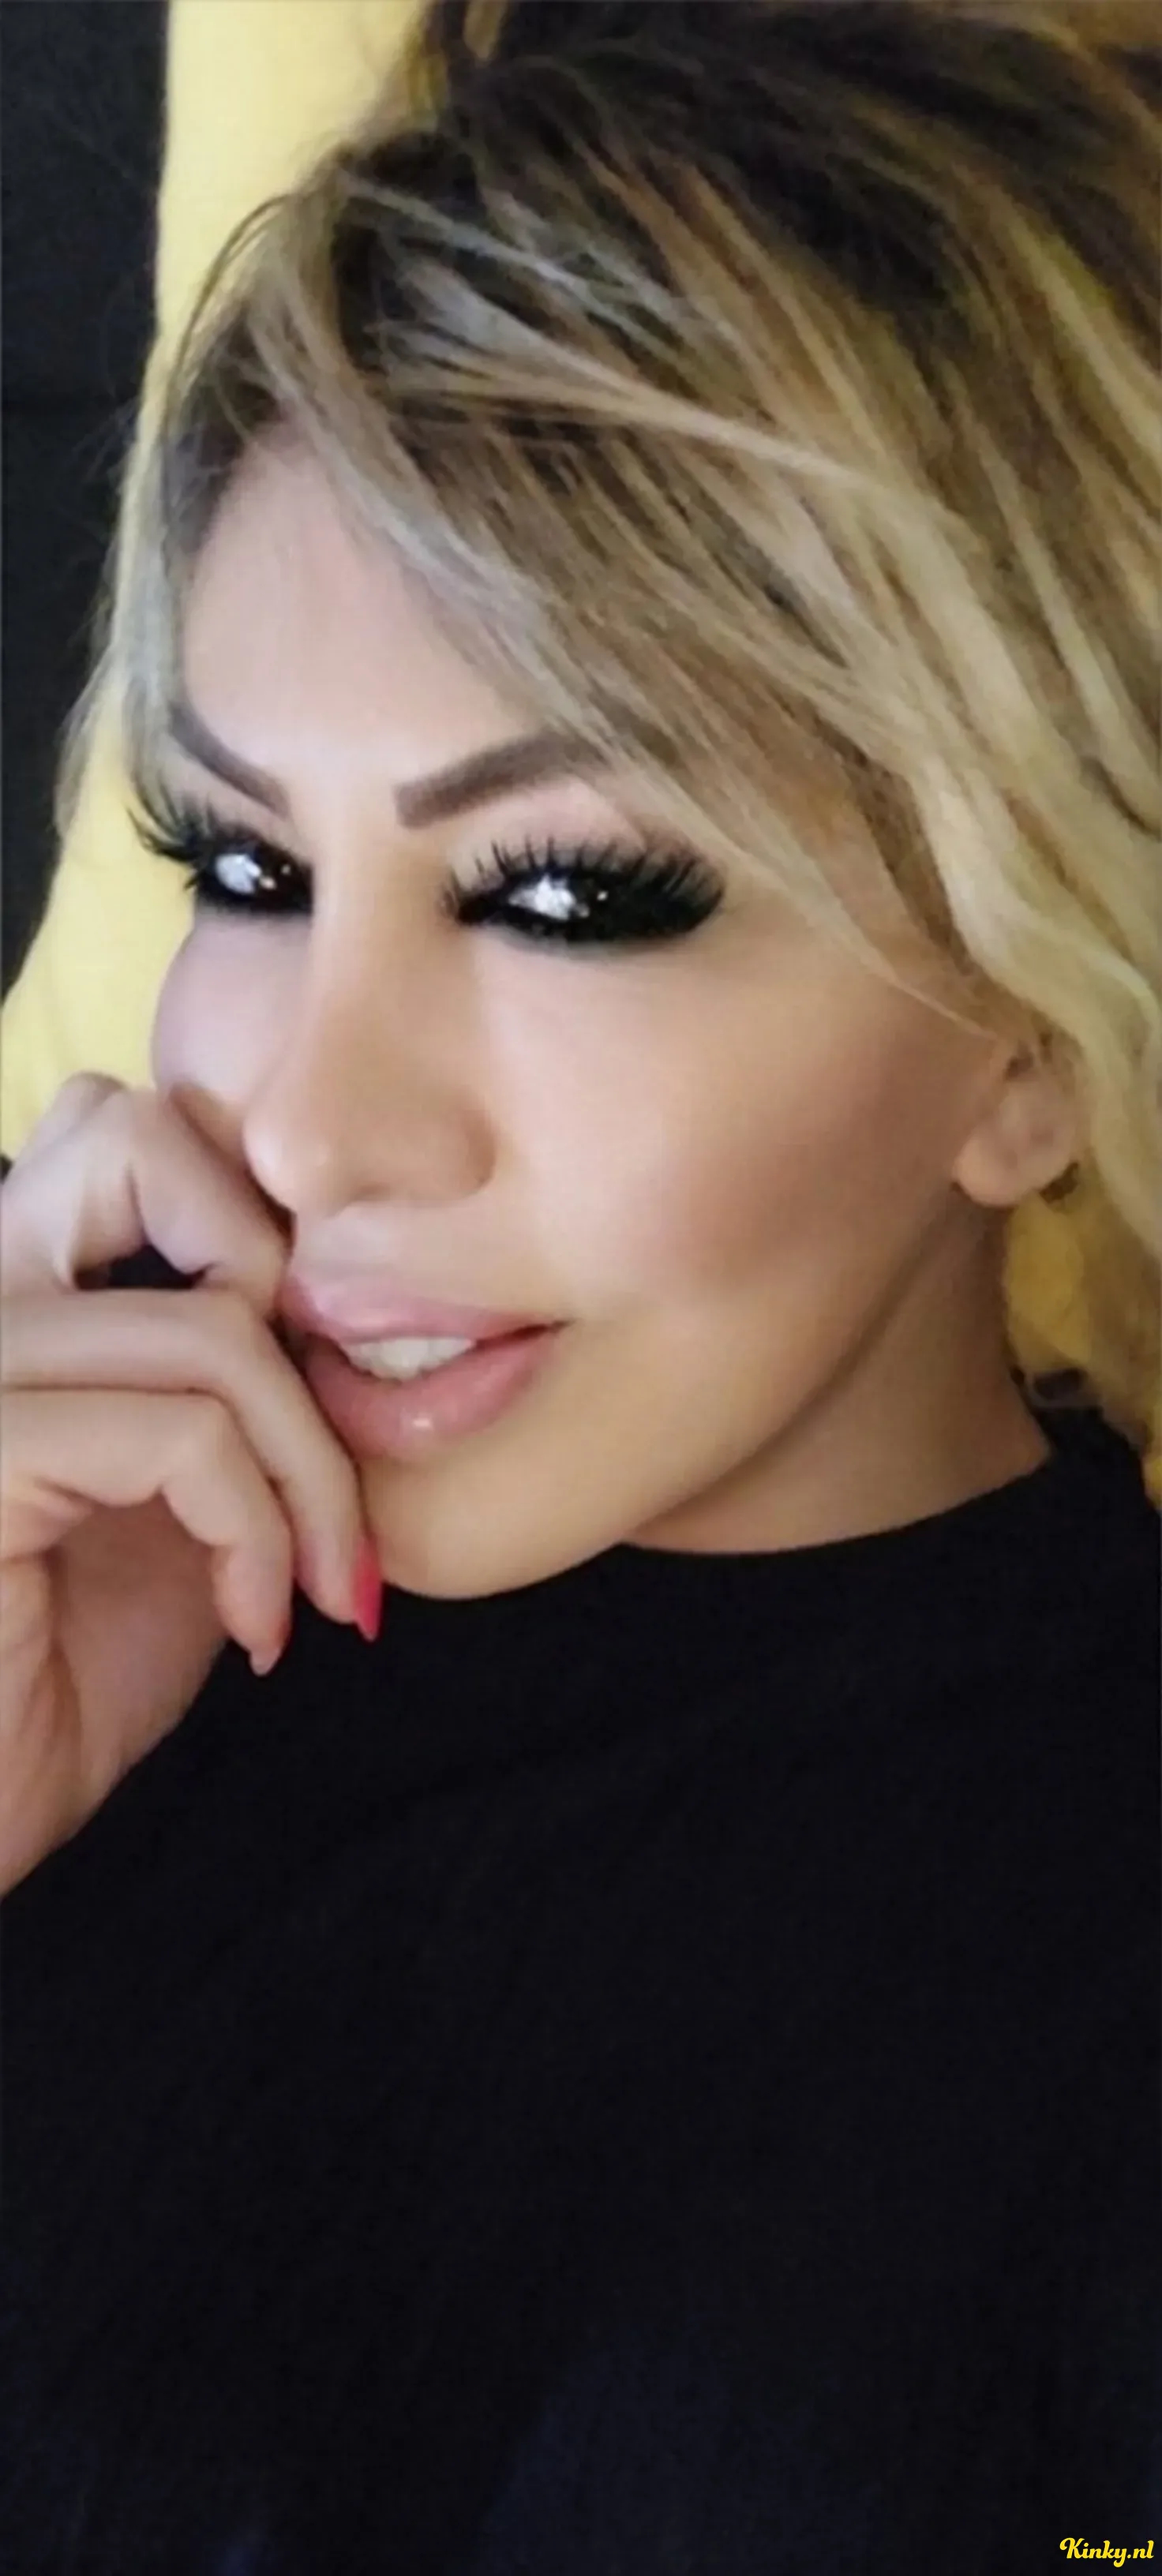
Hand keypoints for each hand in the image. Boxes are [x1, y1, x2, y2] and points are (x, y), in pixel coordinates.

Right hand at [1, 1075, 370, 1893]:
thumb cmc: (51, 1682)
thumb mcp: (172, 1509)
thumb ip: (222, 1388)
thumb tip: (347, 1324)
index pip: (128, 1126)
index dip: (250, 1232)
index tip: (307, 1401)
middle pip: (140, 1135)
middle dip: (282, 1298)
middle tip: (310, 1453)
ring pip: (211, 1324)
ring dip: (310, 1470)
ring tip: (310, 1583)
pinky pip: (183, 1435)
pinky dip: (260, 1537)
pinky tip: (254, 1629)